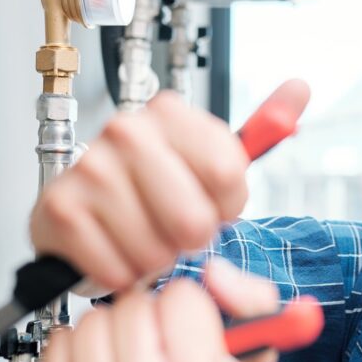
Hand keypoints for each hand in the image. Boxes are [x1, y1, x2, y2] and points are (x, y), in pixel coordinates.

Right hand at [29, 79, 310, 293]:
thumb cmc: (157, 193)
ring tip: (141, 238)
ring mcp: (90, 168)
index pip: (227, 173)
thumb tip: (301, 87)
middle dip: (191, 240)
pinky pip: (116, 268)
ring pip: (155, 250)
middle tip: (173, 228)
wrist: (92, 220)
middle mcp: (127, 131)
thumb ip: (264, 127)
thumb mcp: (217, 162)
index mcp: (170, 113)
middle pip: (193, 219)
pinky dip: (121, 274)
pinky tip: (113, 251)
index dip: (225, 207)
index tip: (211, 203)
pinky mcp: (60, 209)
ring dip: (154, 260)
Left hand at [35, 258, 281, 361]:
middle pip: (133, 304)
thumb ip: (250, 299)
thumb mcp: (247, 354)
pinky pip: (59, 343)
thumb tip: (214, 273)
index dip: (188, 308)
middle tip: (158, 349)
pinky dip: (78, 351)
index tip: (189, 332)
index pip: (181, 296)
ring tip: (128, 361)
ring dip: (111, 332)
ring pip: (92, 320)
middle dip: (148, 318)